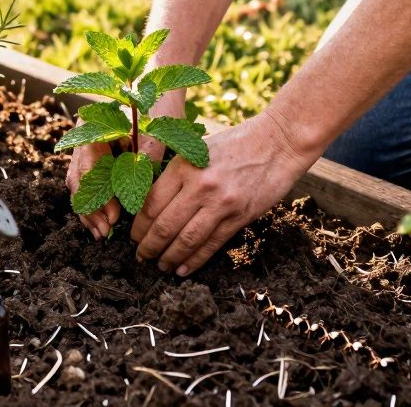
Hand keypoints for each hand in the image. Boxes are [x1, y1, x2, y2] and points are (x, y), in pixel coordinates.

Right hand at [66, 94, 180, 239]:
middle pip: (79, 177)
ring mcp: (86, 147)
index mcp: (93, 123)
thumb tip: (139, 196)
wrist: (160, 87)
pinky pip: (87, 184)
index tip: (114, 215)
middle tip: (105, 231)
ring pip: (79, 184)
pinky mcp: (94, 158)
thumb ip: (147, 157)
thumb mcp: (158, 131)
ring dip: (89, 210)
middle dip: (90, 207)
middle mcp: (83, 135)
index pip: (89, 164)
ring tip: (101, 233)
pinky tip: (102, 223)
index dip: (100, 193)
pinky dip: (93, 204)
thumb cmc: (160, 105)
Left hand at [130, 110, 316, 275]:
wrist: (277, 142)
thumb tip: (151, 205)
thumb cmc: (235, 144)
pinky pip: (212, 244)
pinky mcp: (239, 216)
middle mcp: (199, 186)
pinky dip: (195, 260)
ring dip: (169, 257)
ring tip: (160, 265)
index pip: (151, 203)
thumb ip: (176, 174)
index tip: (133, 235)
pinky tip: (183, 268)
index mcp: (183, 166)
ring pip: (186, 239)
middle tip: (141, 256)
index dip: (138, 225)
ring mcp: (221, 203)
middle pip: (164, 225)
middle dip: (148, 245)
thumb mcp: (197, 150)